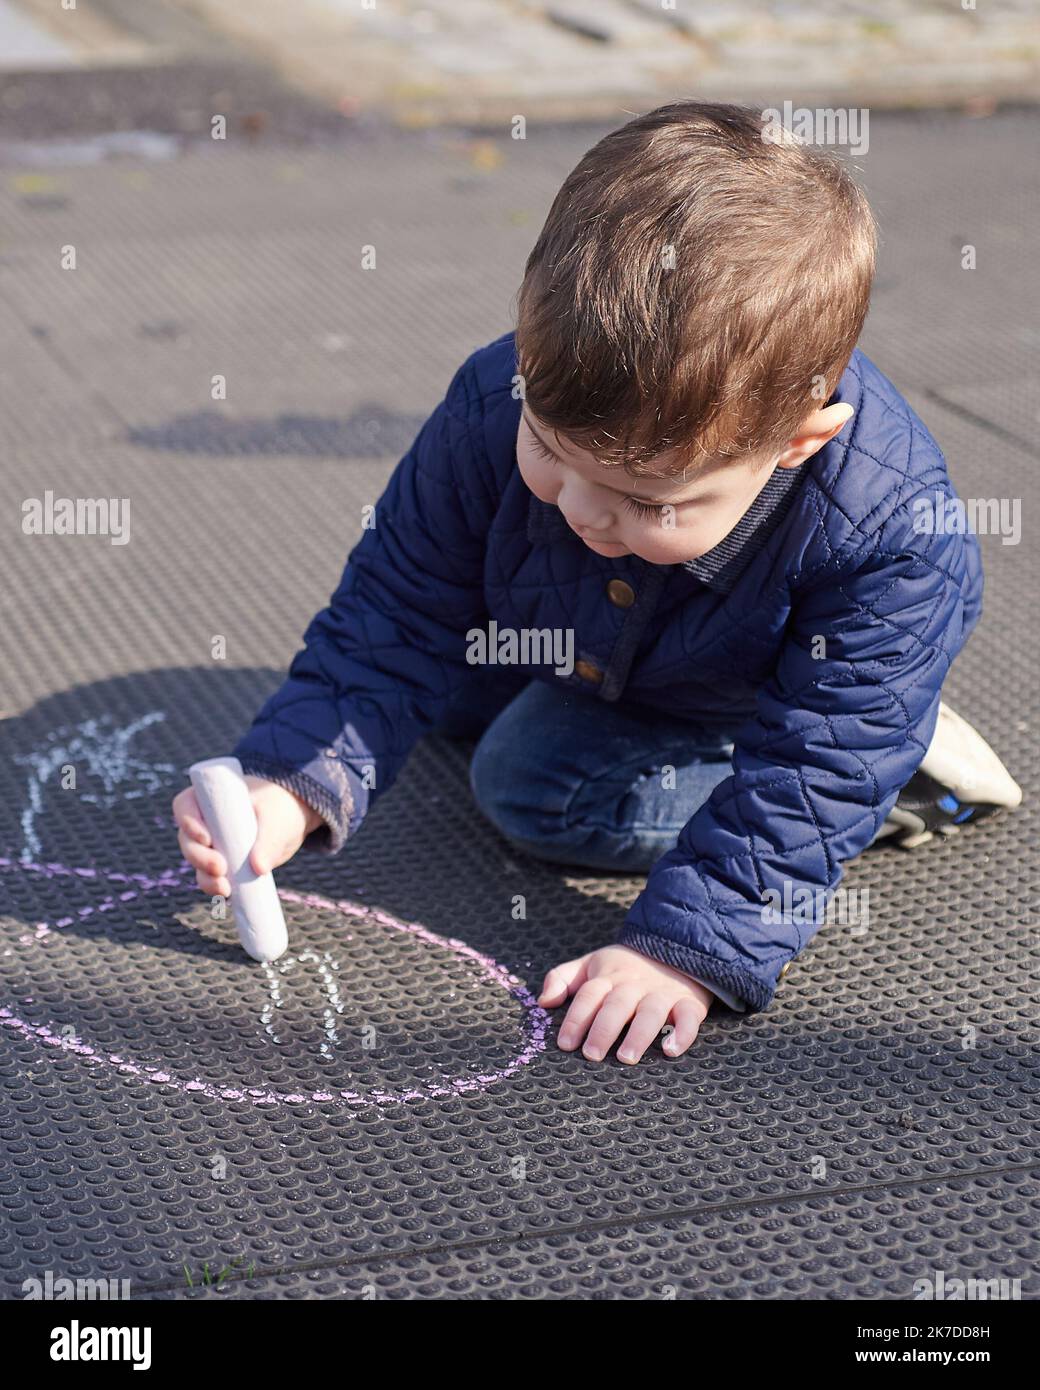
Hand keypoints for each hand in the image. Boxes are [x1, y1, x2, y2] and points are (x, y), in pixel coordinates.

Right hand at [172, 775, 322, 897]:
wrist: (290, 821)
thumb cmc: (281, 807)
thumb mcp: (277, 818)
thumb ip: (269, 840)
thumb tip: (259, 868)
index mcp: (212, 797)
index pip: (186, 805)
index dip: (188, 822)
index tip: (207, 839)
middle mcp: (205, 820)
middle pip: (187, 838)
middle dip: (198, 856)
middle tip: (220, 868)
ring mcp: (211, 843)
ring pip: (196, 861)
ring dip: (205, 876)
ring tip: (224, 887)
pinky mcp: (221, 862)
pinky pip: (209, 877)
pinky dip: (213, 886)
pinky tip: (226, 892)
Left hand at [538, 944, 712, 1064]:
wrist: (675, 947)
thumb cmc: (625, 966)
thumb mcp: (591, 964)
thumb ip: (562, 979)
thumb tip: (544, 1002)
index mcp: (609, 976)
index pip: (589, 995)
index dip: (576, 1018)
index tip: (565, 1043)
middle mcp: (634, 985)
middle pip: (617, 1005)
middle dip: (604, 1029)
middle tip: (592, 1054)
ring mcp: (662, 993)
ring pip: (650, 1013)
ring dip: (638, 1034)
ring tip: (626, 1057)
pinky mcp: (689, 1002)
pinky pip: (689, 1018)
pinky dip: (683, 1034)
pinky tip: (670, 1050)